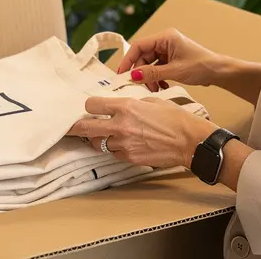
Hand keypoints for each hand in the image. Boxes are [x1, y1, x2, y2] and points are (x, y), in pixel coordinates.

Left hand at [67, 96, 218, 169]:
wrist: (190, 141)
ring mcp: (124, 144)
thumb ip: (132, 104)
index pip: (92, 105)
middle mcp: (120, 125)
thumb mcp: (152, 101)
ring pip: (98, 144)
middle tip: (71, 127)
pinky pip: (113, 154)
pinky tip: (124, 144)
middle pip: (85, 128)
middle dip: (75, 128)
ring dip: (99, 139)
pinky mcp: (129, 158)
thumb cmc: (176, 119)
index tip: (90, 108)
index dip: (90, 106)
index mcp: (126, 107)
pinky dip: (114, 149)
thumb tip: (120, 107)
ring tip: (105, 135)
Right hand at [117, 28, 223, 91]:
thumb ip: (152, 73)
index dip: (128, 59)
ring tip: (156, 89)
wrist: (219, 72)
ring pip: (149, 64)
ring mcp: (168, 50)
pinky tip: (163, 86)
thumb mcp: (174, 71)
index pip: (139, 45)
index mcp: (165, 37)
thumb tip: (133, 75)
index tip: (122, 74)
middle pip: (143, 56)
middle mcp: (165, 41)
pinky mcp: (171, 59)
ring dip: (150, 77)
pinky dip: (157, 78)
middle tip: (142, 87)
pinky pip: (157, 68)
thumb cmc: (201, 66)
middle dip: (142, 72)